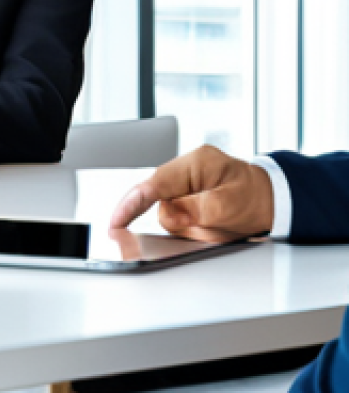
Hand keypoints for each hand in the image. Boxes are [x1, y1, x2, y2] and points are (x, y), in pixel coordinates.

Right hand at [109, 144, 274, 242]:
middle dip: (180, 221)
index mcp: (196, 163)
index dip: (131, 204)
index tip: (116, 223)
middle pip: (160, 201)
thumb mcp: (229, 207)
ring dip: (191, 227)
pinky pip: (178, 215)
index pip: (154, 184)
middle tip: (206, 229)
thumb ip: (195, 211)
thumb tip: (167, 215)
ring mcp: (186, 181)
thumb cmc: (258, 199)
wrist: (276, 201)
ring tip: (220, 226)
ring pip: (168, 212)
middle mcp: (186, 168)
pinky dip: (192, 226)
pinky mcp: (188, 194)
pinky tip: (212, 225)